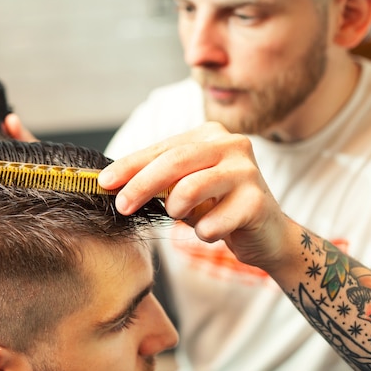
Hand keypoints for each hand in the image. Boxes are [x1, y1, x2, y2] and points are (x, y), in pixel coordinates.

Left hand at [98, 122, 288, 270]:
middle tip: (121, 206)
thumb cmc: (217, 207)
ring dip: (175, 210)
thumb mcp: (184, 187)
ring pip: (190, 188)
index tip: (104, 182)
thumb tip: (111, 182)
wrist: (266, 234)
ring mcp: (247, 171)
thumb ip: (157, 179)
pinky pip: (211, 223)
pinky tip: (211, 231)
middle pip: (174, 162)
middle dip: (140, 185)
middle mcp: (232, 145)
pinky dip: (202, 233)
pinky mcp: (258, 202)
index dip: (130, 165)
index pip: (162, 148)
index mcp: (210, 135)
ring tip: (181, 216)